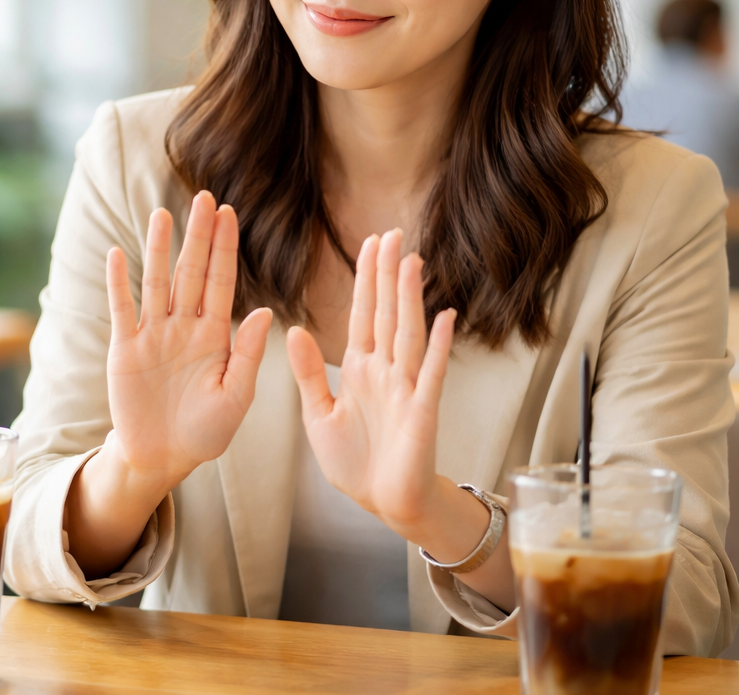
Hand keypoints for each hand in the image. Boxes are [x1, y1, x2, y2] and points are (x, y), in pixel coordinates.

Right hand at [103, 191, 273, 492]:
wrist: (162, 457)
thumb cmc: (205, 432)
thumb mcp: (235, 398)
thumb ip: (247, 356)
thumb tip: (264, 312)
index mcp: (215, 336)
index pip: (221, 282)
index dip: (225, 249)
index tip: (229, 214)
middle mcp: (184, 327)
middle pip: (191, 272)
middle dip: (198, 236)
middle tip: (204, 198)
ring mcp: (153, 335)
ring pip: (157, 283)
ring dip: (159, 249)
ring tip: (162, 214)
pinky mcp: (124, 350)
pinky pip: (121, 310)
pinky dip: (118, 283)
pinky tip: (116, 254)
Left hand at [286, 229, 456, 532]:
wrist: (384, 504)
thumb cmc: (355, 462)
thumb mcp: (319, 414)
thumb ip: (310, 373)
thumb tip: (294, 329)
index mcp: (360, 370)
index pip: (363, 315)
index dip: (366, 280)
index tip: (370, 244)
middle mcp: (385, 372)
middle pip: (386, 314)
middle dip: (387, 275)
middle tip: (392, 234)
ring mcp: (406, 389)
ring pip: (407, 334)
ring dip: (409, 298)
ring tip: (412, 261)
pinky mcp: (422, 413)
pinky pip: (430, 374)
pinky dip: (436, 346)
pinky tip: (444, 316)